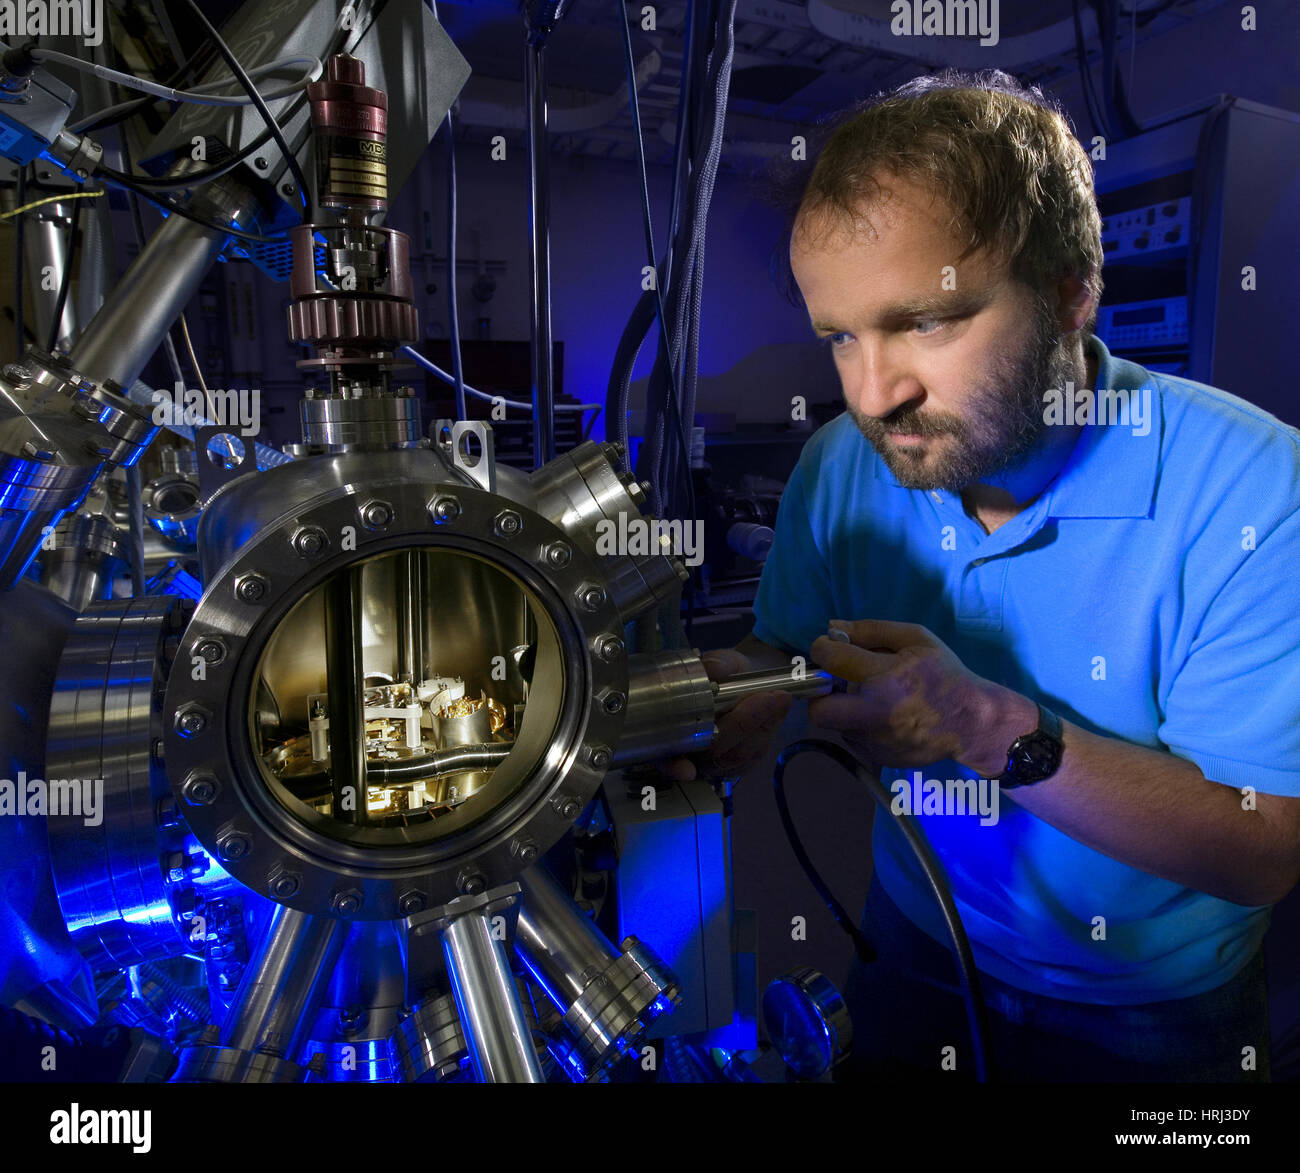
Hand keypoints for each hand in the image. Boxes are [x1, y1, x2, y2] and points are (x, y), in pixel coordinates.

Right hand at [660, 648, 793, 782]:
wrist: (745, 681)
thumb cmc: (724, 673)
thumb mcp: (721, 661)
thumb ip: (716, 663)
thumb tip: (712, 668)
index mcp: (670, 729)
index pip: (663, 759)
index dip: (672, 766)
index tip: (685, 769)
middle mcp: (689, 753)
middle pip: (713, 751)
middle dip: (743, 723)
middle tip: (767, 697)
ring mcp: (715, 763)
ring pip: (738, 755)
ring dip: (762, 725)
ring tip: (779, 696)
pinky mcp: (739, 766)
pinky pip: (755, 754)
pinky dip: (770, 729)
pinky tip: (780, 707)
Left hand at [808, 619, 1032, 775]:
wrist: (972, 723)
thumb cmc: (944, 675)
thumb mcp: (916, 639)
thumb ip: (871, 630)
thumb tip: (831, 628)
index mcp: (886, 677)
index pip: (831, 659)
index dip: (822, 649)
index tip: (828, 649)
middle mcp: (876, 713)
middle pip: (818, 710)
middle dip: (819, 695)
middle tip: (835, 686)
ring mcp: (875, 740)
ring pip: (835, 724)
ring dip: (844, 709)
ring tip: (870, 699)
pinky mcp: (878, 757)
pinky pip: (852, 737)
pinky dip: (859, 725)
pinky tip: (883, 718)